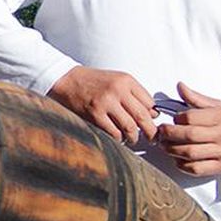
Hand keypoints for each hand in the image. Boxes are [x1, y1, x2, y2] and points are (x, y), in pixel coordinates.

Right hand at [47, 65, 164, 145]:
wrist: (67, 80)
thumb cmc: (93, 82)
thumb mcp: (116, 80)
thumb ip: (134, 94)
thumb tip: (152, 114)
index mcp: (126, 80)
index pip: (150, 103)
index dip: (153, 116)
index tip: (153, 123)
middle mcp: (118, 90)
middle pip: (143, 116)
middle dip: (150, 132)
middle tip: (152, 139)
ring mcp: (106, 103)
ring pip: (130, 127)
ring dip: (134, 137)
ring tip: (132, 139)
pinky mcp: (95, 114)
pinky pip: (114, 133)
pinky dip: (119, 139)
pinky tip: (118, 138)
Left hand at [153, 82, 220, 178]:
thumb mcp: (220, 106)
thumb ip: (197, 98)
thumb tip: (180, 86)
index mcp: (220, 117)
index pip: (192, 117)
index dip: (177, 118)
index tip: (173, 120)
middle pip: (189, 135)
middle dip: (170, 134)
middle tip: (161, 133)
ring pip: (191, 153)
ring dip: (172, 150)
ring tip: (165, 145)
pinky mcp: (220, 167)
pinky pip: (197, 168)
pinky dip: (183, 165)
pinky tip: (177, 159)